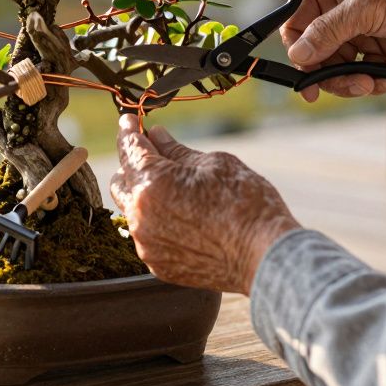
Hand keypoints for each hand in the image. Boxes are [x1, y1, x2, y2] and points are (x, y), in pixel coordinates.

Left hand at [109, 115, 300, 293]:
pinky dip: (158, 221)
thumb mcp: (213, 163)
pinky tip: (184, 218)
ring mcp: (146, 243)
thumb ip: (176, 151)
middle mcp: (140, 215)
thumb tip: (156, 136)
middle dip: (132, 164)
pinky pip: (148, 235)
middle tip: (153, 154)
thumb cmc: (245, 203)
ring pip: (133, 211)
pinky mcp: (157, 264)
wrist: (264, 255)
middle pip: (121, 181)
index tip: (130, 121)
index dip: (129, 130)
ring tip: (177, 190)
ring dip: (146, 195)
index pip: (129, 149)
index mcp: (151, 182)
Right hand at [281, 0, 385, 100]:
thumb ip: (328, 32)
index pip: (297, 21)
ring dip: (352, 80)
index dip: (298, 51)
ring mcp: (360, 27)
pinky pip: (362, 71)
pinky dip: (374, 79)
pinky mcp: (379, 45)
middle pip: (316, 51)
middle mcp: (341, 4)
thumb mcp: (367, 7)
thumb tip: (297, 56)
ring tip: (371, 84)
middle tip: (350, 86)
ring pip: (338, 66)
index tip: (304, 80)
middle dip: (331, 72)